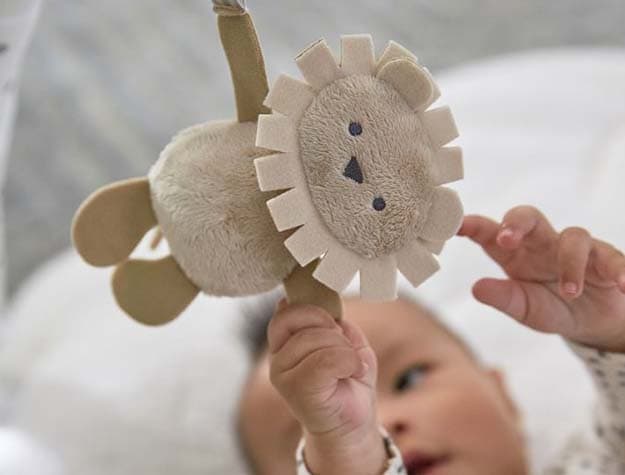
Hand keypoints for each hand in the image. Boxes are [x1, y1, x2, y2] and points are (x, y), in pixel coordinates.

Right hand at [268, 301, 384, 474]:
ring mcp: (283, 376)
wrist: (353, 423)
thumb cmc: (348, 379)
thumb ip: (327, 319)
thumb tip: (308, 306)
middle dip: (335, 332)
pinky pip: (327, 360)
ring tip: (350, 367)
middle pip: (306, 320)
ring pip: (319, 339)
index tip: (333, 330)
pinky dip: (350, 362)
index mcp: (284, 344)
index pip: (287, 312)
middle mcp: (277, 359)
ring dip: (346, 350)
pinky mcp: (297, 390)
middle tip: (346, 353)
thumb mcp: (343, 339)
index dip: (315, 313)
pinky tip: (353, 373)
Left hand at [459, 206, 624, 352]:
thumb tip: (476, 288)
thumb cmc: (552, 308)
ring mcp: (576, 249)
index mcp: (515, 254)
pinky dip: (619, 269)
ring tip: (570, 291)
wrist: (593, 323)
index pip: (491, 233)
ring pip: (573, 237)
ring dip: (570, 263)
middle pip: (529, 217)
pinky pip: (613, 257)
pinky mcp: (607, 260)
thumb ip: (503, 298)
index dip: (473, 226)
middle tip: (506, 239)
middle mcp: (542, 244)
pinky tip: (621, 284)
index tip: (456, 225)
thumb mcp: (525, 309)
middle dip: (516, 222)